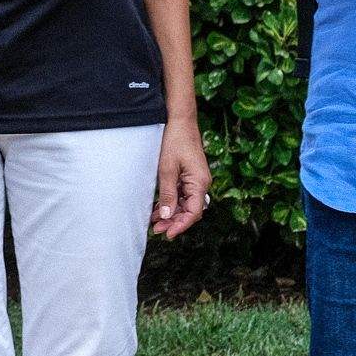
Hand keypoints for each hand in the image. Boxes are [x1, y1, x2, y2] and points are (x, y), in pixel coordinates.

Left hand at [152, 117, 210, 238]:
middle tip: (156, 230)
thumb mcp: (167, 170)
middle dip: (173, 221)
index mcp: (200, 183)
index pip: (193, 212)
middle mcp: (201, 183)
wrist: (180, 121)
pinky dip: (171, 202)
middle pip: (190, 210)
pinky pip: (182, 194)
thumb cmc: (175, 141)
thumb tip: (166, 216)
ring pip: (185, 203)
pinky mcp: (189, 175)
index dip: (180, 225)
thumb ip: (167, 194)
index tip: (168, 234)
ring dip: (171, 213)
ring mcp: (196, 179)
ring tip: (154, 222)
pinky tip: (158, 208)